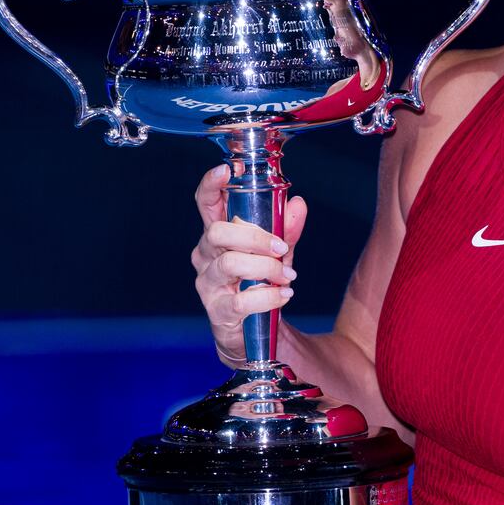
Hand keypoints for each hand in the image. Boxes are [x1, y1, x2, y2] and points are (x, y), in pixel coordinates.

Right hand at [191, 163, 308, 367]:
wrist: (254, 334)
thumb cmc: (259, 283)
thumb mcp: (276, 252)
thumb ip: (285, 229)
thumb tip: (298, 204)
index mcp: (217, 234)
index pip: (205, 203)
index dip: (211, 184)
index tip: (226, 170)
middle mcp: (206, 256)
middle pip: (219, 232)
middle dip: (255, 236)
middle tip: (281, 247)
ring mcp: (208, 284)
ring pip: (231, 264)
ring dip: (266, 268)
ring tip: (288, 276)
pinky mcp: (218, 311)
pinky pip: (242, 300)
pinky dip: (269, 296)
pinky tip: (284, 295)